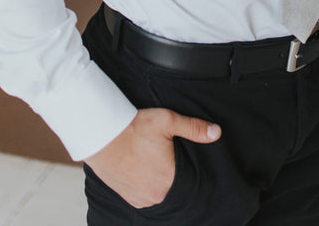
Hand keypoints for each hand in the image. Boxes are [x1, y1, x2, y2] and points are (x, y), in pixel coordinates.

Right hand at [85, 107, 221, 208]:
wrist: (101, 135)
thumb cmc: (133, 127)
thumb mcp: (167, 120)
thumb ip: (193, 128)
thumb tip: (217, 132)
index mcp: (169, 179)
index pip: (190, 180)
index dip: (189, 168)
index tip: (182, 157)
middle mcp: (156, 194)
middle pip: (174, 186)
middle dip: (174, 173)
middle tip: (166, 156)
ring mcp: (142, 199)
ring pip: (160, 192)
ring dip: (160, 181)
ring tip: (154, 162)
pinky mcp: (129, 198)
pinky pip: (146, 195)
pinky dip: (147, 185)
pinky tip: (145, 170)